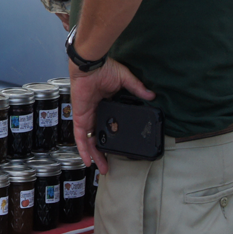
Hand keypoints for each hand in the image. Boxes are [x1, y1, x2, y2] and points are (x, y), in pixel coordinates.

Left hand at [70, 57, 153, 174]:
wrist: (90, 65)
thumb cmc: (104, 68)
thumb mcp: (125, 80)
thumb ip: (137, 89)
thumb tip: (152, 95)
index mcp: (104, 105)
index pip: (107, 125)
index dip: (111, 137)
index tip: (119, 147)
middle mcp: (94, 113)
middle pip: (97, 137)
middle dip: (102, 153)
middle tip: (109, 166)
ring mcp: (86, 116)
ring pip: (88, 141)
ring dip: (94, 155)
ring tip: (102, 168)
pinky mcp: (80, 117)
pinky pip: (80, 136)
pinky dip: (82, 148)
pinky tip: (87, 160)